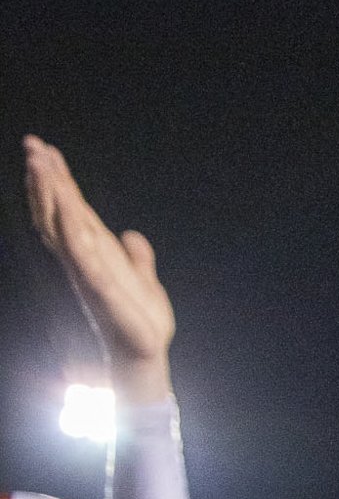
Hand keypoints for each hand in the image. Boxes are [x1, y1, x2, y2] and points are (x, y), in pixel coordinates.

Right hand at [24, 135, 174, 403]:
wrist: (146, 353)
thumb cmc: (140, 320)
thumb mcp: (143, 279)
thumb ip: (137, 257)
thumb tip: (132, 235)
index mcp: (93, 252)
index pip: (71, 209)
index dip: (58, 181)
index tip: (45, 150)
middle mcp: (83, 258)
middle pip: (58, 210)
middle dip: (46, 179)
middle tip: (32, 144)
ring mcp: (87, 272)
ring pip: (62, 226)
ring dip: (51, 195)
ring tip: (39, 163)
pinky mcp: (99, 288)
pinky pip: (82, 258)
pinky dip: (73, 234)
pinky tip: (67, 212)